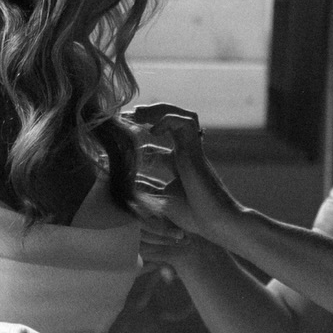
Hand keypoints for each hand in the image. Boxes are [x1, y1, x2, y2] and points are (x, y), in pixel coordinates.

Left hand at [127, 104, 238, 245]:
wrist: (216, 222)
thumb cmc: (193, 216)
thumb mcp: (160, 200)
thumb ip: (145, 190)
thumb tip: (123, 187)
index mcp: (177, 165)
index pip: (153, 147)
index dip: (135, 143)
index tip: (116, 144)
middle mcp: (185, 153)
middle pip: (170, 122)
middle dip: (148, 115)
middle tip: (127, 115)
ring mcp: (192, 150)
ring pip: (181, 116)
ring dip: (159, 110)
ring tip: (138, 112)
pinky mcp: (196, 150)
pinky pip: (186, 123)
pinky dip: (169, 120)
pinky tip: (153, 130)